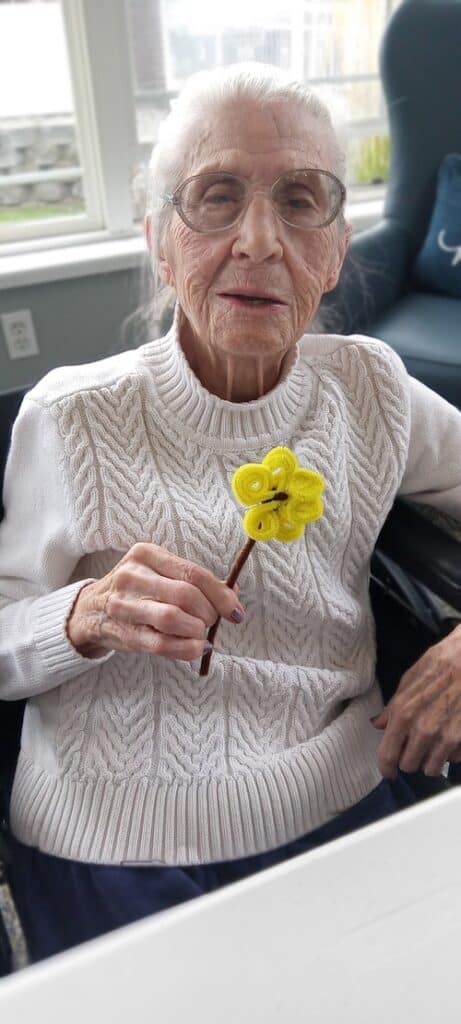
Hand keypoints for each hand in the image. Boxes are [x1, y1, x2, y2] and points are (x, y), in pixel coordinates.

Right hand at [67, 543, 243, 661]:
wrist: (91, 610)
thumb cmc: (136, 590)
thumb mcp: (159, 573)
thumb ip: (195, 580)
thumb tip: (233, 593)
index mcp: (146, 554)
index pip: (193, 573)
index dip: (221, 594)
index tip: (236, 612)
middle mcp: (133, 575)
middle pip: (185, 595)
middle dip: (209, 613)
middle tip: (212, 621)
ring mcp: (125, 605)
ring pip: (172, 618)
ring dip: (197, 630)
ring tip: (202, 634)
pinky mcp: (124, 633)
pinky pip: (161, 644)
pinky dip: (186, 649)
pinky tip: (197, 648)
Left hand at [371, 624, 460, 777]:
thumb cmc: (441, 664)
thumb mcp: (409, 680)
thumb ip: (393, 706)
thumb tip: (379, 724)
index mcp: (404, 714)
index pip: (388, 756)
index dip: (386, 769)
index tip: (388, 772)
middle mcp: (423, 730)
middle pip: (409, 766)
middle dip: (410, 758)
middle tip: (413, 747)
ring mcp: (446, 737)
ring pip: (431, 768)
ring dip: (430, 759)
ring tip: (433, 743)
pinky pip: (452, 759)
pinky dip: (450, 753)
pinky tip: (450, 736)